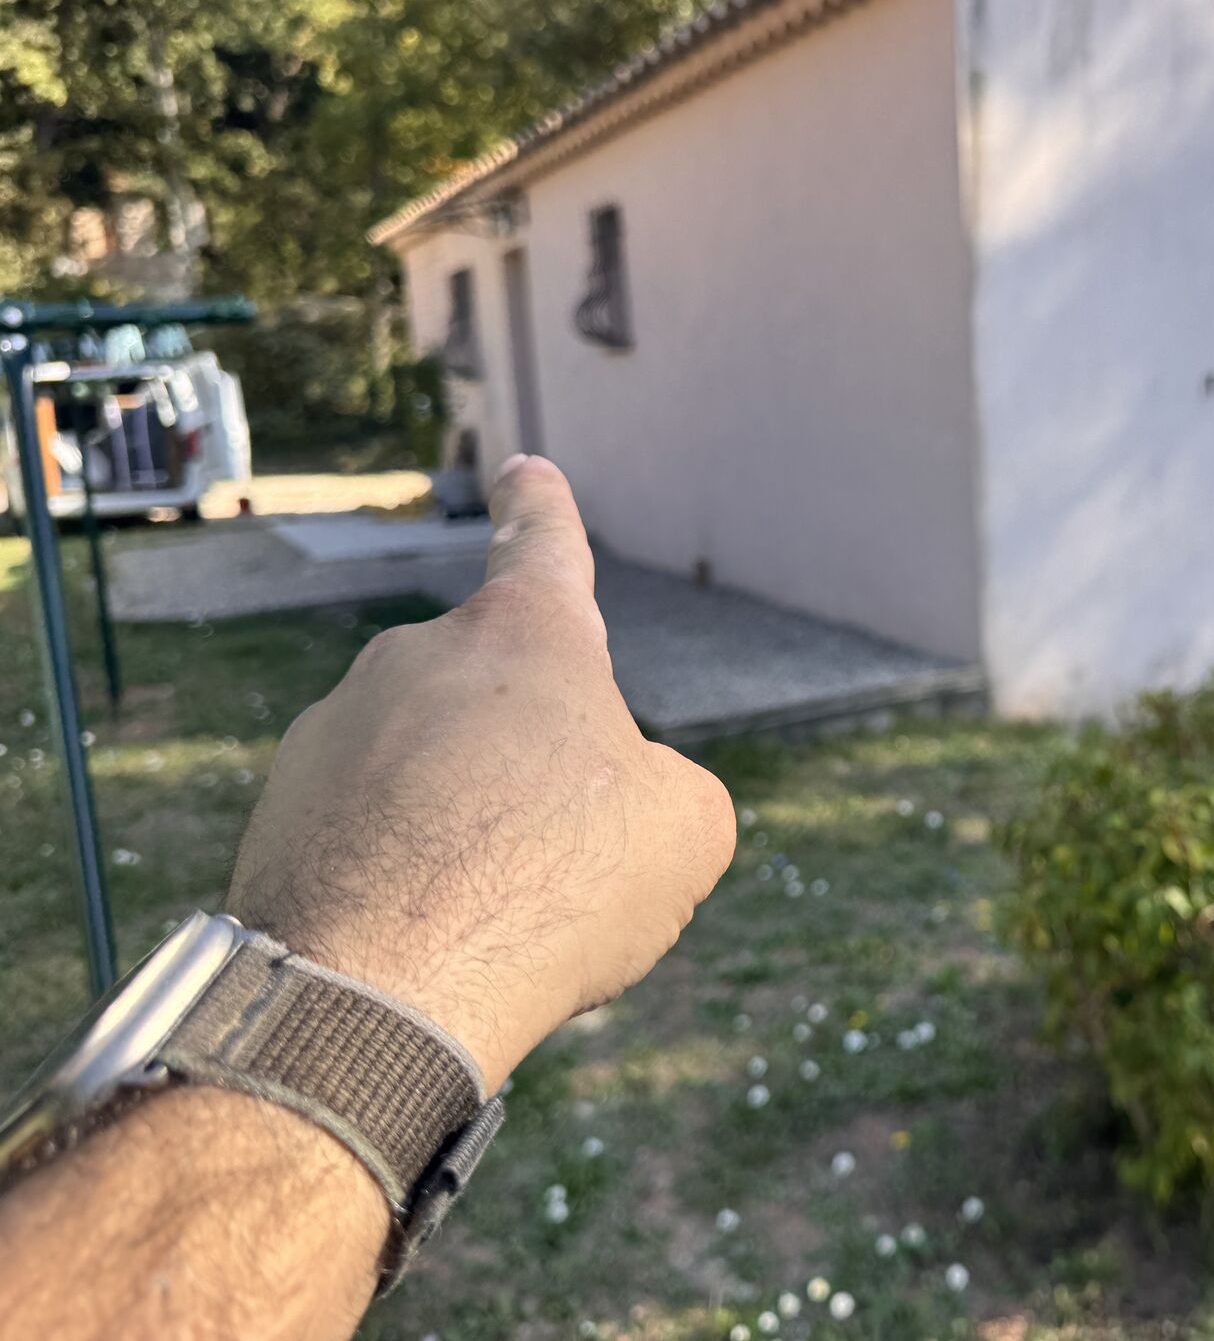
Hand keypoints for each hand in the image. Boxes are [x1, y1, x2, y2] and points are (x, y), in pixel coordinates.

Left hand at [226, 454, 735, 1088]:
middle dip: (531, 762)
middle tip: (559, 859)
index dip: (543, 510)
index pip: (543, 548)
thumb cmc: (552, 888)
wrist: (380, 990)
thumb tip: (625, 797)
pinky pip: (367, 821)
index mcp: (527, 637)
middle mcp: (420, 655)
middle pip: (499, 697)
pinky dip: (399, 864)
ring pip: (431, 766)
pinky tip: (421, 936)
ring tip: (489, 913)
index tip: (523, 471)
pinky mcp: (282, 801)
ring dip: (464, 820)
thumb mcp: (683, 833)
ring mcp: (339, 723)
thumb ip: (668, 789)